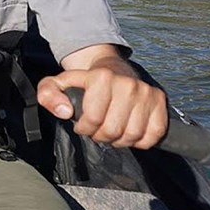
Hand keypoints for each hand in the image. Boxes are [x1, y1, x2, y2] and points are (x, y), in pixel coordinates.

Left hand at [37, 55, 167, 149]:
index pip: (93, 119)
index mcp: (101, 76)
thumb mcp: (58, 83)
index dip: (84, 128)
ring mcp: (145, 91)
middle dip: (100, 136)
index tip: (82, 124)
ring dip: (119, 140)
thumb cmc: (84, 82)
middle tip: (97, 129)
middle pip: (113, 130)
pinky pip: (153, 135)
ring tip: (111, 129)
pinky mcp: (159, 100)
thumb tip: (65, 111)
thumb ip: (49, 94)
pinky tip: (129, 130)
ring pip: (133, 135)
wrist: (110, 68)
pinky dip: (140, 141)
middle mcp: (127, 83)